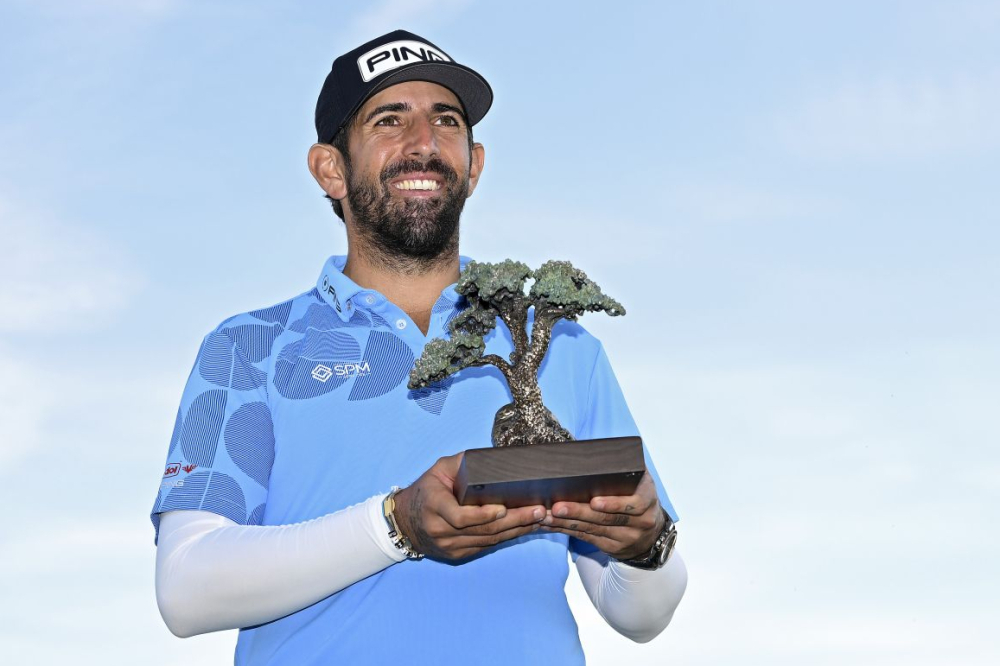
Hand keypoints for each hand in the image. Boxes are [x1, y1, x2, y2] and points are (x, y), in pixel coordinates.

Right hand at [392, 453, 545, 559]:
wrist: (405, 522)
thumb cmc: (427, 490)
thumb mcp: (438, 470)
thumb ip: (462, 463)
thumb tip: (491, 458)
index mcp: (434, 506)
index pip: (460, 517)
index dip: (483, 515)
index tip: (504, 508)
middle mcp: (441, 531)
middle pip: (482, 530)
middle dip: (514, 521)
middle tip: (539, 511)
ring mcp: (449, 547)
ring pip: (488, 541)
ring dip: (516, 530)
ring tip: (539, 519)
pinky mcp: (457, 555)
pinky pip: (486, 547)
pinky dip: (507, 538)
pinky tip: (525, 528)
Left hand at [540, 472, 664, 559]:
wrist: (651, 531)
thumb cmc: (638, 495)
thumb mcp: (639, 480)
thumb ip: (624, 468)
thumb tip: (596, 452)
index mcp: (647, 499)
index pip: (633, 504)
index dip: (613, 504)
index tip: (594, 501)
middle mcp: (640, 521)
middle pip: (606, 519)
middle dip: (579, 512)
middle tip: (557, 507)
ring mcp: (626, 537)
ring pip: (593, 530)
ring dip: (568, 523)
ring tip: (548, 516)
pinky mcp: (612, 547)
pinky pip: (587, 538)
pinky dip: (567, 531)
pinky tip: (551, 525)